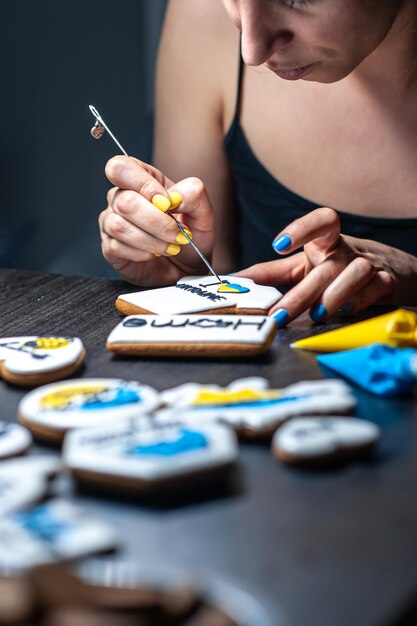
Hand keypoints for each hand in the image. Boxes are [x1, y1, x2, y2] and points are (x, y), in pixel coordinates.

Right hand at [99, 156, 214, 284]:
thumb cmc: (192, 237)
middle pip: (125, 201)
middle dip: (158, 222)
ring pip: (119, 226)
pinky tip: (155, 253)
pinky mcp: (109, 246)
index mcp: (141, 179)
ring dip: (152, 240)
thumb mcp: (203, 214)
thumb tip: (176, 195)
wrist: (187, 268)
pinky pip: (117, 246)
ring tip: (171, 246)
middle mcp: (121, 197)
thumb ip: (195, 196)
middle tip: (178, 234)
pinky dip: (142, 253)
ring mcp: (111, 222)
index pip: (121, 168)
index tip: (167, 203)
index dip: (144, 185)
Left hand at [235, 207, 416, 326]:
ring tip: (315, 315)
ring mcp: (370, 265)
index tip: (278, 244)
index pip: (321, 222)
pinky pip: (377, 288)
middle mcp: (348, 251)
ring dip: (334, 295)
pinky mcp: (387, 282)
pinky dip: (361, 301)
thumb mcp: (305, 265)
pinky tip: (345, 313)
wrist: (392, 270)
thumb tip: (234, 281)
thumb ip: (271, 273)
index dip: (301, 228)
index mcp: (327, 242)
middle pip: (326, 267)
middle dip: (301, 293)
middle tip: (278, 314)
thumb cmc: (338, 266)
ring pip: (355, 273)